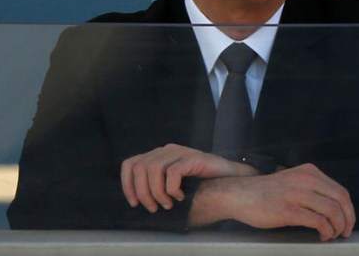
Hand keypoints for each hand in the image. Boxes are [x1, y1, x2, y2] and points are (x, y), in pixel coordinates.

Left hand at [121, 143, 255, 211]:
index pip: (130, 164)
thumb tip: (139, 204)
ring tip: (169, 204)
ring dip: (157, 192)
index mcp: (159, 156)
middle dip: (143, 192)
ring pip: (153, 169)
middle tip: (155, 208)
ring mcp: (180, 152)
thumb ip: (157, 188)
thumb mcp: (174, 187)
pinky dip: (172, 189)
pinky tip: (181, 196)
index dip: (127, 184)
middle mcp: (167, 150)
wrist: (231, 182)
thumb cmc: (203, 188)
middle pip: (139, 167)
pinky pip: (172, 172)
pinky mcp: (193, 158)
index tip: (134, 203)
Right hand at [191, 163, 355, 240]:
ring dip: (337, 227)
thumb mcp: (293, 180)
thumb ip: (312, 188)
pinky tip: (322, 235)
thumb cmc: (265, 192)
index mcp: (309, 172)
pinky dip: (325, 231)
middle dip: (347, 219)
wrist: (239, 194)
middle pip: (340, 200)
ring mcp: (297, 194)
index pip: (340, 190)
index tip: (348, 220)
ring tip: (332, 235)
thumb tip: (333, 207)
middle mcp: (306, 180)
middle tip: (346, 231)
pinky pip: (318, 221)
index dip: (349, 209)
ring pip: (332, 211)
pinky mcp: (289, 210)